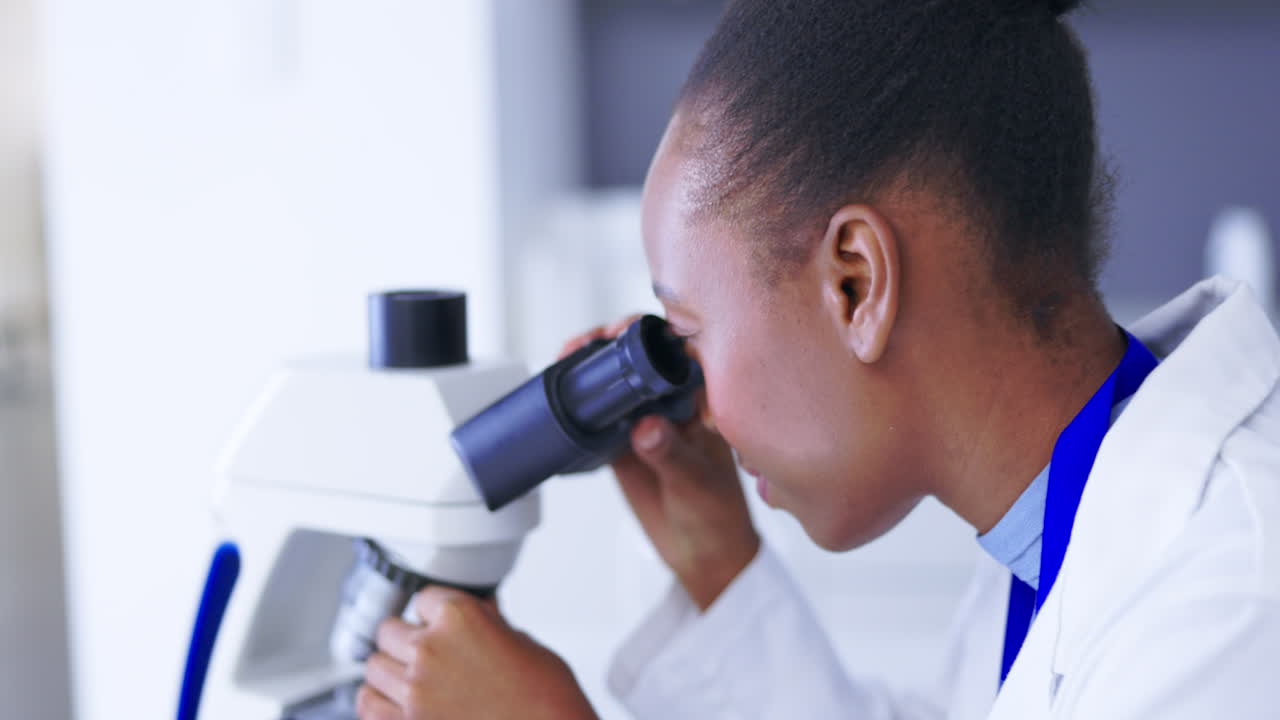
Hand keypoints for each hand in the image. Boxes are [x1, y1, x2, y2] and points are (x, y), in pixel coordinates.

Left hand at [357, 587, 596, 719]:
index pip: (423, 598)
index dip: (434, 612)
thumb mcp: (524, 645)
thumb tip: (480, 614)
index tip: (439, 621)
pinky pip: (368, 704)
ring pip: (373, 666)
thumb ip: (490, 625)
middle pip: (389, 629)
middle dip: (407, 637)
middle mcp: (430, 649)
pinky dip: (377, 700)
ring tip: (412, 675)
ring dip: (390, 668)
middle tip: (426, 649)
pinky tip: (394, 700)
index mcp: (460, 618)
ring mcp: (414, 690)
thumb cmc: (546, 699)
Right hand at [560, 318, 759, 610]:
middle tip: (590, 343)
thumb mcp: (696, 483)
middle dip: (613, 339)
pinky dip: (578, 399)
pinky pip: (595, 412)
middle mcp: (674, 403)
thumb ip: (671, 454)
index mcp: (704, 401)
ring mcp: (645, 418)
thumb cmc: (718, 516)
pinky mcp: (620, 441)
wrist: (701, 555)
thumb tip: (645, 427)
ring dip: (591, 364)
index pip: (680, 351)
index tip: (629, 333)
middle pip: (641, 355)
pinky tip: (563, 392)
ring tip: (568, 358)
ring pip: (615, 379)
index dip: (654, 333)